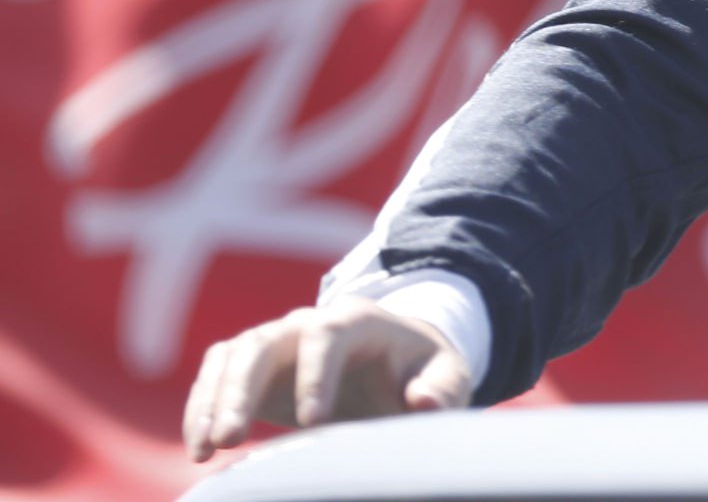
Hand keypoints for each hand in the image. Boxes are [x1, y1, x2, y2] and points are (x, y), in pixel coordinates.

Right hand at [182, 298, 471, 460]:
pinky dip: (202, 407)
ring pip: (232, 357)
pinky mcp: (251, 364)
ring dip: (214, 401)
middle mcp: (307, 322)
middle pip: (265, 342)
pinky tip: (200, 448)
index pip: (328, 335)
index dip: (316, 374)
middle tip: (232, 437)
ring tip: (208, 449)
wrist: (393, 362)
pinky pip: (216, 375)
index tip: (314, 421)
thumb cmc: (421, 371)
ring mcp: (275, 340)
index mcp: (357, 319)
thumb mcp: (447, 375)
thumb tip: (423, 401)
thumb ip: (443, 388)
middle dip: (244, 388)